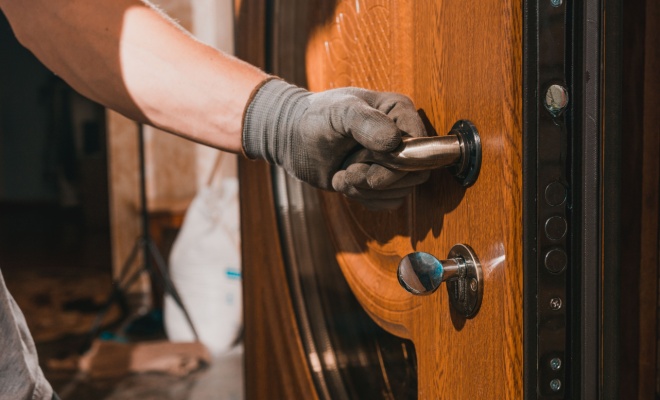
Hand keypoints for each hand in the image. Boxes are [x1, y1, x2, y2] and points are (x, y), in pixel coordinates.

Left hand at [242, 79, 429, 209]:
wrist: (293, 138)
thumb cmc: (316, 118)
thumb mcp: (339, 112)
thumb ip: (365, 122)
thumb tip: (393, 142)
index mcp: (399, 111)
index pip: (421, 145)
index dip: (400, 159)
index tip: (371, 157)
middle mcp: (402, 137)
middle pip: (415, 173)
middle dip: (379, 177)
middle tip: (350, 169)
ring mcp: (393, 162)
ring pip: (401, 191)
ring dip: (366, 189)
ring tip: (343, 173)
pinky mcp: (382, 182)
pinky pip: (389, 202)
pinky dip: (365, 199)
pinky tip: (345, 182)